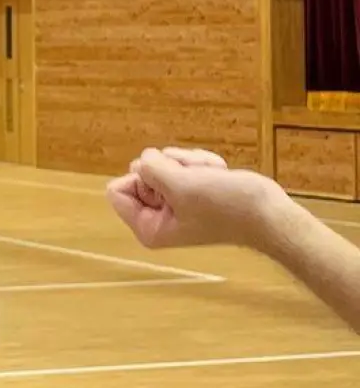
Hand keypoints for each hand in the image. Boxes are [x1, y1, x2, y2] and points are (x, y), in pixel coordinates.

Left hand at [106, 146, 293, 249]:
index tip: (168, 185)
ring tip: (211, 177)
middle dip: (170, 167)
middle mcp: (157, 217)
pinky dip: (201, 163)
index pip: (117, 190)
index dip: (140, 178)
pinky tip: (219, 174)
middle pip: (140, 172)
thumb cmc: (228, 206)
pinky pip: (182, 162)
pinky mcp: (191, 190)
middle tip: (194, 180)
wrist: (269, 212)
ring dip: (189, 163)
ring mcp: (175, 203)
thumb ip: (151, 169)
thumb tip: (143, 160)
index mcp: (147, 227)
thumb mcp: (181, 185)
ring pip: (164, 163)